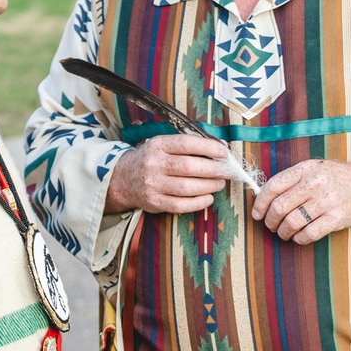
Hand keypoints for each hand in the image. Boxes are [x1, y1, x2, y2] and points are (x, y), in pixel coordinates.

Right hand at [105, 134, 233, 214]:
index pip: (186, 144)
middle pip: (188, 167)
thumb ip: (188, 145)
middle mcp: (154, 164)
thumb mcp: (164, 144)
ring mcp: (153, 185)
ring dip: (208, 186)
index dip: (208, 148)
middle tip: (227, 171)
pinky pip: (180, 205)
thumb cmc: (152, 159)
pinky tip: (208, 198)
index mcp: (158, 145)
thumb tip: (219, 147)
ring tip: (219, 184)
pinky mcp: (154, 202)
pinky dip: (198, 203)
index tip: (224, 152)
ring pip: (186, 188)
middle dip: (213, 170)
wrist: (124, 178)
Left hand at [250, 157, 350, 243]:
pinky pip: (309, 234)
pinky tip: (298, 237)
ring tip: (284, 233)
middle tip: (271, 226)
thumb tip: (264, 196)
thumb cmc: (336, 178)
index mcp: (305, 169)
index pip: (273, 186)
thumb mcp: (313, 169)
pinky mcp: (336, 218)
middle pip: (280, 207)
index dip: (260, 203)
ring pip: (292, 223)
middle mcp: (314, 184)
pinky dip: (299, 239)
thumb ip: (291, 180)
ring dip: (283, 232)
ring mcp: (326, 201)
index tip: (257, 214)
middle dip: (270, 221)